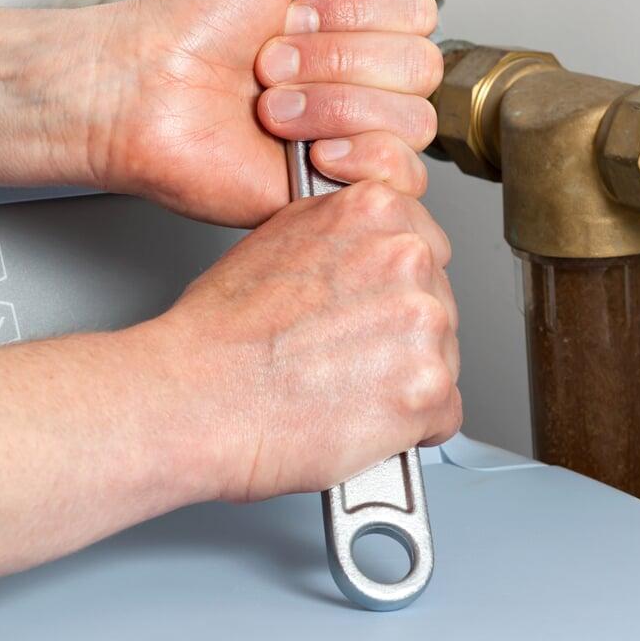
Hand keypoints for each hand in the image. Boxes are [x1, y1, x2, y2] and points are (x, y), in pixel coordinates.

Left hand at [91, 0, 440, 226]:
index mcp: (348, 23)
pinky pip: (400, 175)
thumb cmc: (188, 27)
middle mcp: (354, 76)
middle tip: (271, 62)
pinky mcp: (337, 186)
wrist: (144, 93)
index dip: (355, 12)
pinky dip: (357, 156)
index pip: (417, 11)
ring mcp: (349, 133)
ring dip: (330, 107)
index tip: (294, 13)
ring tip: (272, 107)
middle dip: (333, 59)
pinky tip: (309, 150)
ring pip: (409, 119)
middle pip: (416, 65)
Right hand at [149, 181, 460, 501]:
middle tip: (347, 358)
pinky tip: (361, 421)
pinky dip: (409, 430)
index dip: (391, 289)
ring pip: (443, 361)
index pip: (423, 247)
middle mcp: (407, 257)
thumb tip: (364, 257)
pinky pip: (443, 418)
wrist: (195, 397)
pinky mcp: (427, 390)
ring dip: (405, 381)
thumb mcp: (278, 239)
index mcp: (374, 210)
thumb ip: (340, 238)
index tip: (371, 309)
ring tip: (344, 391)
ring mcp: (423, 324)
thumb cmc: (219, 333)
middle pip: (438, 304)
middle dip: (400, 337)